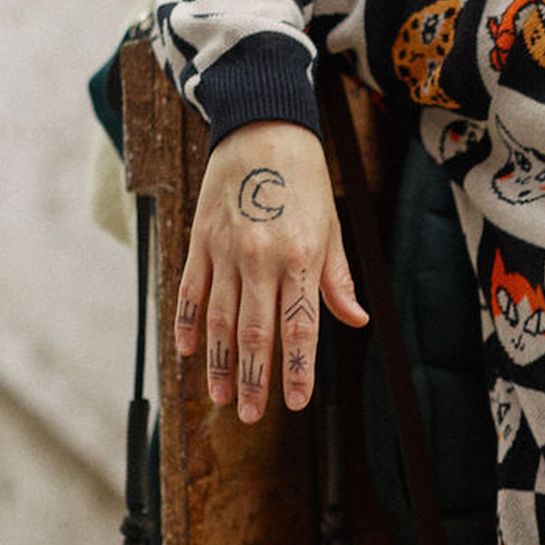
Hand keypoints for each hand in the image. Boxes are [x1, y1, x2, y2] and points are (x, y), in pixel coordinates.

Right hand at [174, 121, 367, 422]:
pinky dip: (189, 326)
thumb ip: (337, 279)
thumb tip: (355, 320)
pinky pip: (190, 293)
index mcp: (302, 257)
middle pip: (257, 333)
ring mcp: (226, 251)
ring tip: (224, 398)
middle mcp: (262, 258)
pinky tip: (190, 353)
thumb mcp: (332, 226)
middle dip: (256, 380)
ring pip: (221, 321)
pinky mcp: (200, 241)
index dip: (297, 370)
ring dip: (222, 364)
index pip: (299, 328)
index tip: (296, 403)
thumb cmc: (305, 180)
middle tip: (254, 416)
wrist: (262, 128)